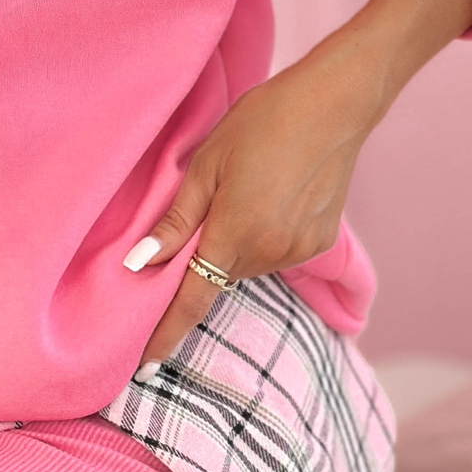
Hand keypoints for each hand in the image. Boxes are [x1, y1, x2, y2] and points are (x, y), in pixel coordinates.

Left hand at [127, 49, 376, 370]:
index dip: (166, 334)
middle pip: (219, 276)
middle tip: (204, 212)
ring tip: (244, 192)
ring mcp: (299, 250)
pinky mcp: (320, 242)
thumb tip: (139, 264)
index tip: (146, 368)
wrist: (332, 104)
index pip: (191, 300)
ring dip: (235, 246)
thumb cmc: (261, 122)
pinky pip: (277, 254)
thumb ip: (176, 221)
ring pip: (248, 265)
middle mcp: (270, 253)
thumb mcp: (206, 164)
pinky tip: (270, 196)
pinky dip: (264, 238)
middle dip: (203, 261)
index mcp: (234, 235)